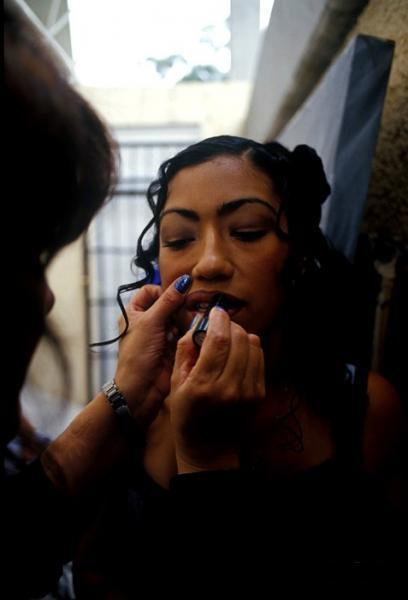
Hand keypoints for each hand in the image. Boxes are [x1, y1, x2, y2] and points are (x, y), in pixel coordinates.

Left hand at [114, 274, 190, 427]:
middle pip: (169, 304)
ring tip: (190, 326)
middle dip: (179, 308)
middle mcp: (147, 322)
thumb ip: (169, 301)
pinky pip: (185, 333)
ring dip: (186, 321)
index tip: (175, 298)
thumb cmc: (137, 357)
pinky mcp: (173, 347)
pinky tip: (193, 336)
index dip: (163, 292)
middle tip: (187, 314)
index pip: (151, 291)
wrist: (141, 390)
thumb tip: (183, 281)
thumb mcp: (151, 322)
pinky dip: (190, 333)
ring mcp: (161, 335)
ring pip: (179, 319)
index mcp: (134, 313)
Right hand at [169, 306, 264, 471]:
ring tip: (228, 339)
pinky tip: (237, 353)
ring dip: (240, 335)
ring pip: (252, 345)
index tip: (215, 311)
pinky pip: (259, 358)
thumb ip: (186, 349)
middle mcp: (229, 388)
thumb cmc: (187, 415)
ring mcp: (248, 392)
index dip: (219, 319)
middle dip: (229, 325)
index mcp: (204, 385)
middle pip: (239, 339)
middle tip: (220, 325)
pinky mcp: (259, 394)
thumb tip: (199, 324)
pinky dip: (249, 349)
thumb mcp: (176, 383)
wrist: (208, 448)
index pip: (219, 340)